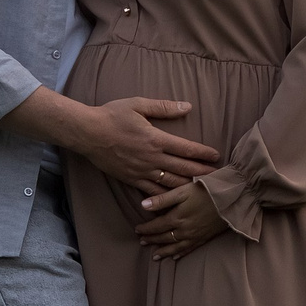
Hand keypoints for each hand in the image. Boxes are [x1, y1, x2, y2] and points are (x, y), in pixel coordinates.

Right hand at [3, 88, 219, 188]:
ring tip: (202, 190)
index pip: (186, 148)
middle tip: (218, 177)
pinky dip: (167, 197)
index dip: (203, 153)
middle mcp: (151, 158)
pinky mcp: (132, 180)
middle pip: (183, 168)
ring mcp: (142, 171)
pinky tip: (176, 201)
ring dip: (188, 186)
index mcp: (155, 139)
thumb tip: (187, 106)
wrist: (87, 133)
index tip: (217, 156)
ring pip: (170, 183)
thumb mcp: (138, 105)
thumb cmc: (112, 115)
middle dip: (202, 173)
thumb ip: (164, 107)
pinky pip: (153, 192)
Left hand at [136, 180, 227, 260]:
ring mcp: (195, 235)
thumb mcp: (183, 190)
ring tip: (154, 255)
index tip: (137, 229)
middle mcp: (184, 230)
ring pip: (175, 247)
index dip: (146, 229)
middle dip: (152, 240)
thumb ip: (163, 199)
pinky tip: (175, 257)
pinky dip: (180, 253)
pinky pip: (189, 249)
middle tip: (142, 241)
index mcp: (177, 218)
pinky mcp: (205, 237)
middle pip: (164, 237)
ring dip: (164, 251)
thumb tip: (142, 206)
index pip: (156, 226)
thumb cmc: (207, 190)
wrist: (233, 198)